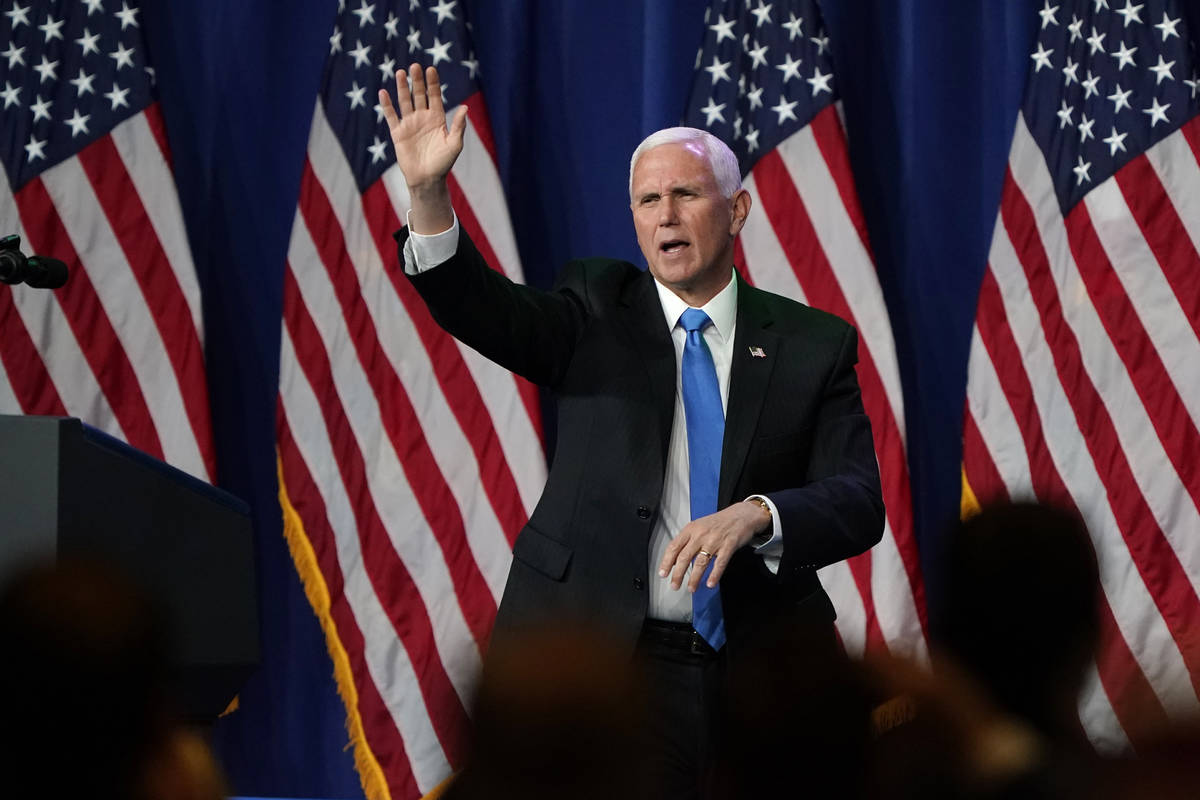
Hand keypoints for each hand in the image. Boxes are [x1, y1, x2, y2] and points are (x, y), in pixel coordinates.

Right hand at [377, 63, 466, 231]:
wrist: (427, 179)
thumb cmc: (443, 163)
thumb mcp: (454, 144)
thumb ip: (458, 126)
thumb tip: (465, 108)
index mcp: (438, 119)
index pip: (435, 96)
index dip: (433, 84)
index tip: (431, 69)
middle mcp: (423, 118)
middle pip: (419, 95)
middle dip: (417, 81)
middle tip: (415, 66)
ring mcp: (410, 124)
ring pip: (405, 101)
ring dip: (402, 88)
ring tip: (400, 73)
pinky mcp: (398, 133)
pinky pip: (391, 116)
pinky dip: (387, 105)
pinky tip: (384, 92)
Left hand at [658, 501, 770, 592]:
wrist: (741, 515)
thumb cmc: (719, 522)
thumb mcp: (699, 526)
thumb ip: (687, 541)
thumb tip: (675, 559)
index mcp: (691, 529)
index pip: (674, 546)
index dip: (667, 561)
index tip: (663, 573)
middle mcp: (701, 534)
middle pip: (685, 556)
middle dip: (678, 574)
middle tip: (674, 585)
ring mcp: (715, 540)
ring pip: (701, 562)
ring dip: (695, 578)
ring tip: (691, 588)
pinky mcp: (728, 546)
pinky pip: (719, 563)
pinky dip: (714, 575)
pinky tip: (710, 583)